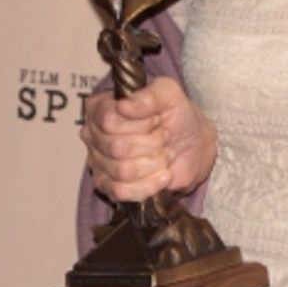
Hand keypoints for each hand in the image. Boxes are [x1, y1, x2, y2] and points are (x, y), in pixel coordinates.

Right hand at [80, 76, 216, 202]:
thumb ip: (149, 96)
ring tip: (163, 153)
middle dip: (152, 143)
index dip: (140, 123)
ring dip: (154, 163)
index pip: (109, 120)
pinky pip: (122, 192)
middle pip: (117, 148)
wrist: (193, 146)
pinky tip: (163, 174)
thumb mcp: (169, 95)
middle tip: (164, 137)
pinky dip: (150, 184)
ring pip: (123, 171)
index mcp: (100, 107)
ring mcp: (98, 162)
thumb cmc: (177, 116)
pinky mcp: (108, 187)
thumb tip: (124, 106)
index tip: (157, 119)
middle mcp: (93, 135)